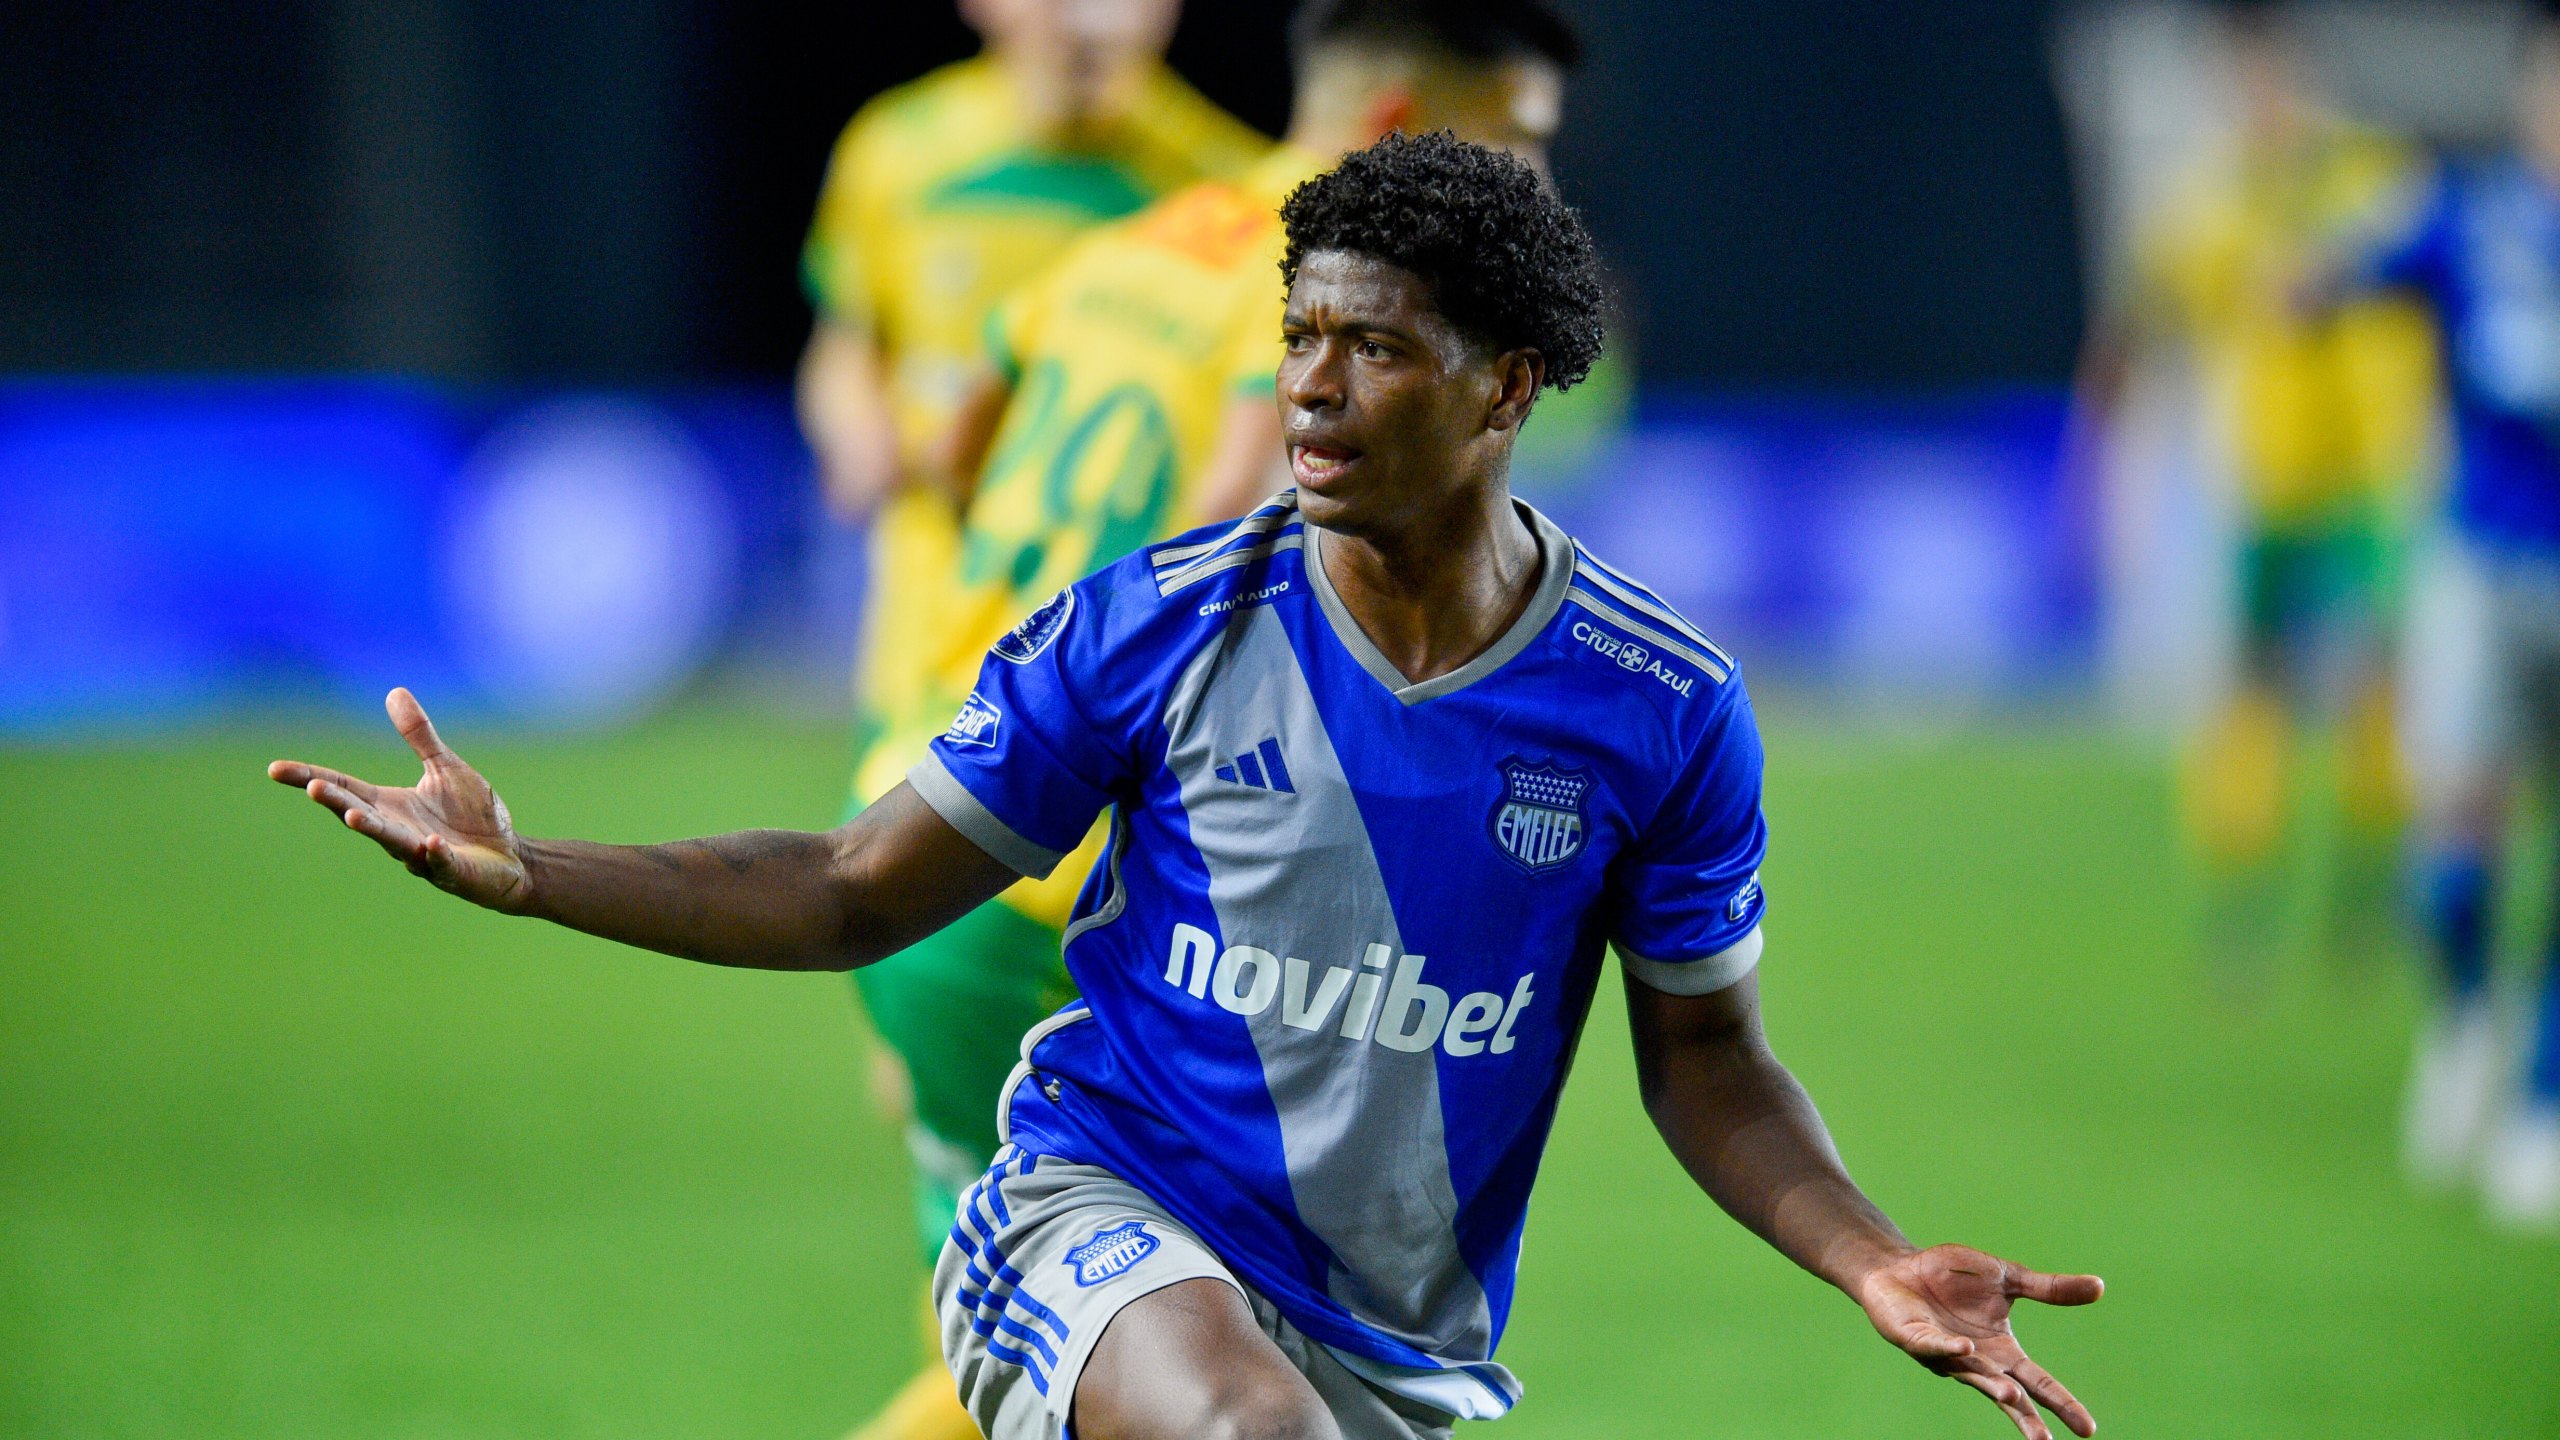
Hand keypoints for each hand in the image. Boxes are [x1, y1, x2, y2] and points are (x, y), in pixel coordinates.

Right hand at [268, 688, 530, 911]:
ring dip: (373, 830)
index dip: (309, 778)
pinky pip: (441, 864)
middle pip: (359, 814)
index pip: (342, 788)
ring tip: (354, 816)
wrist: (510, 856)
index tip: (274, 769)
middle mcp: (397, 831)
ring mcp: (422, 854)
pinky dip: (434, 854)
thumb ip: (419, 736)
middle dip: (337, 803)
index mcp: (389, 805)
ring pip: (392, 843)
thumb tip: (394, 691)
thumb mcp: (444, 767)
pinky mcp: (453, 871)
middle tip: (313, 788)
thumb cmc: (472, 815)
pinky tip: (431, 844)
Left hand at [1855, 1243, 2101, 1439]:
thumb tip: (2101, 1287)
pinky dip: (1948, 1350)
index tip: (2087, 1430)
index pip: (2038, 1382)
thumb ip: (2050, 1289)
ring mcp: (1945, 1354)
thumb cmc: (1953, 1278)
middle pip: (2009, 1395)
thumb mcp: (2009, 1279)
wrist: (1901, 1266)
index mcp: (2002, 1351)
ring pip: (1972, 1376)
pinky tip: (1965, 1351)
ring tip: (2012, 1395)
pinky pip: (1934, 1347)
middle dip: (2026, 1419)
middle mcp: (1977, 1361)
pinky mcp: (1915, 1338)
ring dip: (1992, 1385)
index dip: (2061, 1404)